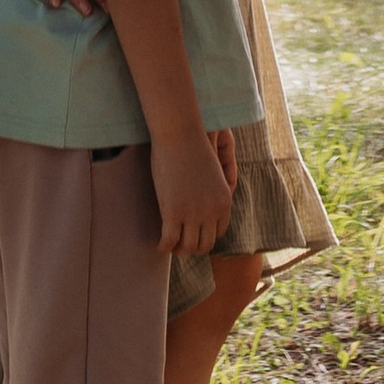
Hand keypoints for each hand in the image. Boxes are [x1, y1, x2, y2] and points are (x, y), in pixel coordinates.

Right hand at [150, 124, 236, 257]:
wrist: (180, 134)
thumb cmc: (192, 146)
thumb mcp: (210, 171)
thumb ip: (209, 189)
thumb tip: (198, 200)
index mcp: (224, 200)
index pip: (218, 232)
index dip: (205, 235)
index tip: (193, 234)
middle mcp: (212, 211)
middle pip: (205, 244)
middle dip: (192, 247)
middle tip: (180, 244)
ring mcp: (193, 214)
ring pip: (188, 247)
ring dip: (178, 250)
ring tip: (169, 246)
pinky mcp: (173, 213)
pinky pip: (169, 241)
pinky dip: (164, 247)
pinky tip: (159, 247)